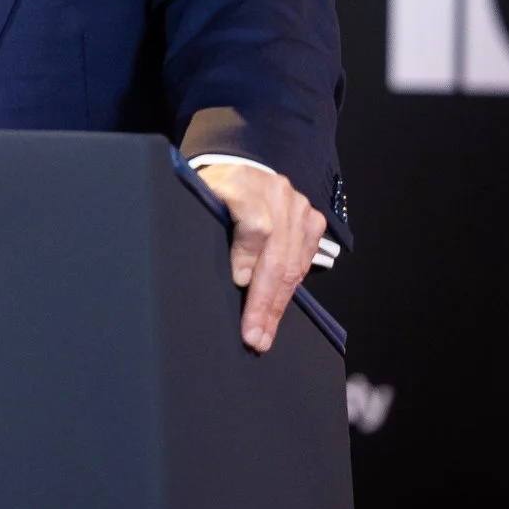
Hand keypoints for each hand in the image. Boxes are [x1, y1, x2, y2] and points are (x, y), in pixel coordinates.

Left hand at [195, 161, 326, 353]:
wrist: (238, 173)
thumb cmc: (210, 194)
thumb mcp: (197, 202)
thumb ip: (202, 228)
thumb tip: (225, 274)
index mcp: (240, 182)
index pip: (256, 223)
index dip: (248, 255)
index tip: (238, 282)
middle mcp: (274, 191)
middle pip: (276, 253)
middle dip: (264, 301)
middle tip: (254, 335)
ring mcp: (297, 205)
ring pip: (292, 263)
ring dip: (278, 304)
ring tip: (264, 333)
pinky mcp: (311, 219)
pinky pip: (305, 261)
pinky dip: (290, 289)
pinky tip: (277, 311)